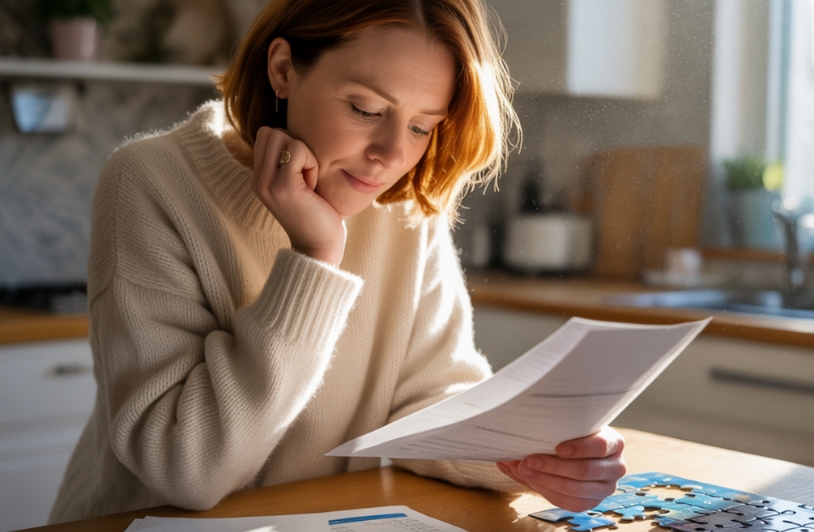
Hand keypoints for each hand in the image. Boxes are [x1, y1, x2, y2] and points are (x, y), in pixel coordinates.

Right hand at [252, 126, 346, 265]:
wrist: (319, 247)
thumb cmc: (317, 213)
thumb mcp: (297, 184)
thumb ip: (289, 162)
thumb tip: (295, 133)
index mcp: (259, 178)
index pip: (265, 135)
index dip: (289, 144)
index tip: (300, 170)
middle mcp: (258, 180)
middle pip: (271, 131)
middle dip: (295, 146)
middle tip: (305, 174)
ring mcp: (268, 184)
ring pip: (282, 136)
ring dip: (304, 154)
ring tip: (308, 181)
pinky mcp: (284, 187)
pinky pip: (298, 150)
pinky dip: (312, 163)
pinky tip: (313, 187)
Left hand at [496, 427, 625, 511]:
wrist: (580, 450)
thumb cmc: (573, 434)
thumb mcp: (568, 427)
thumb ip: (548, 430)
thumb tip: (517, 436)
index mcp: (614, 443)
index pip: (601, 446)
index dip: (579, 448)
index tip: (557, 448)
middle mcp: (616, 467)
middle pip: (585, 470)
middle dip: (552, 466)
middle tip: (528, 460)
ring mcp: (605, 488)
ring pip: (575, 489)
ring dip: (544, 480)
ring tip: (522, 469)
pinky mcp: (591, 502)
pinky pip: (568, 502)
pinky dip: (545, 491)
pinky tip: (530, 480)